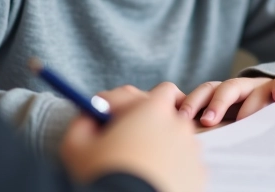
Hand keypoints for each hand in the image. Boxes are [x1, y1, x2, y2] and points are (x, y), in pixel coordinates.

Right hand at [60, 82, 203, 191]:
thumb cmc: (101, 177)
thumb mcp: (75, 146)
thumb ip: (83, 121)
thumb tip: (88, 115)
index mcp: (154, 111)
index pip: (161, 91)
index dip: (142, 102)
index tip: (122, 116)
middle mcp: (179, 127)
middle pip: (169, 118)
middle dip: (150, 127)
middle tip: (127, 143)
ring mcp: (192, 154)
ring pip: (176, 144)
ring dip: (160, 149)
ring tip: (138, 168)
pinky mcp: (198, 178)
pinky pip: (183, 168)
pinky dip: (171, 171)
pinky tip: (152, 182)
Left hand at [179, 76, 274, 126]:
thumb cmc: (252, 114)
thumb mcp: (232, 118)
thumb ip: (215, 124)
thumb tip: (190, 143)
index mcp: (224, 95)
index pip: (205, 93)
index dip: (193, 103)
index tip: (182, 119)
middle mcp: (241, 88)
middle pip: (224, 88)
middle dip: (215, 103)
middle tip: (208, 121)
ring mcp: (262, 86)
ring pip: (253, 88)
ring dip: (248, 102)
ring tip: (244, 119)